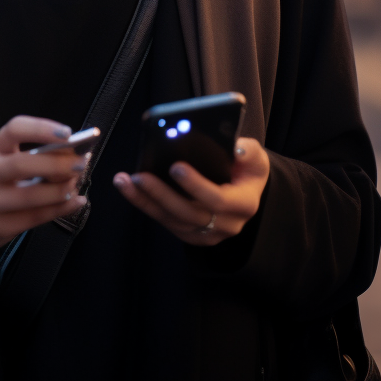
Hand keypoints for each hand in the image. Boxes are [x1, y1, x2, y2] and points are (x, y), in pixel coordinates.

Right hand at [0, 116, 87, 254]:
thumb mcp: (4, 158)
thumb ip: (34, 154)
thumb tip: (75, 153)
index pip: (15, 129)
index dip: (42, 129)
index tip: (68, 133)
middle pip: (23, 164)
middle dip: (57, 164)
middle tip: (81, 163)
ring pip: (31, 196)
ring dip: (61, 190)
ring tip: (76, 184)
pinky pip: (34, 218)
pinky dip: (61, 209)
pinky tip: (75, 202)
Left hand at [112, 137, 269, 245]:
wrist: (245, 190)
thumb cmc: (247, 168)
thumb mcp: (256, 157)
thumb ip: (248, 151)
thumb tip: (236, 147)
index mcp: (243, 205)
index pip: (217, 199)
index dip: (195, 185)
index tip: (175, 166)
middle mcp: (226, 225)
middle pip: (189, 214)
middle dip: (162, 195)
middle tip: (140, 176)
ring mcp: (207, 233)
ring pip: (172, 221)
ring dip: (146, 201)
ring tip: (125, 181)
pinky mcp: (190, 234)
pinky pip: (165, 222)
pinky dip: (145, 205)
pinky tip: (129, 189)